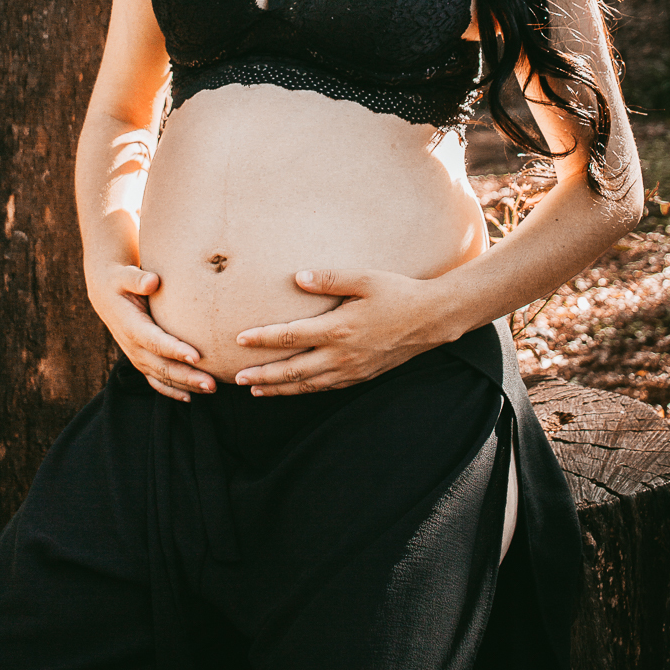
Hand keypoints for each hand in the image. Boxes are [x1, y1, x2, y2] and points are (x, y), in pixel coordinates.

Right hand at [86, 262, 215, 401]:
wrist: (105, 293)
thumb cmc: (120, 281)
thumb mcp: (124, 276)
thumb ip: (137, 278)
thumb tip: (152, 281)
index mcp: (131, 326)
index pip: (155, 341)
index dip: (175, 350)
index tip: (197, 356)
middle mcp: (133, 346)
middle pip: (162, 366)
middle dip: (187, 376)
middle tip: (212, 382)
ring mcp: (136, 356)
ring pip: (162, 377)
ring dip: (186, 386)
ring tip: (211, 388)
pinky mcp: (141, 360)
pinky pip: (156, 381)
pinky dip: (172, 391)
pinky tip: (190, 396)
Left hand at [233, 268, 446, 395]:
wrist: (432, 319)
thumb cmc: (397, 293)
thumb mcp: (364, 278)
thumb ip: (328, 278)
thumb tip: (297, 278)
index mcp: (338, 329)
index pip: (290, 337)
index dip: (263, 339)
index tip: (239, 339)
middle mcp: (342, 355)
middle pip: (293, 370)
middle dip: (263, 375)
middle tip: (237, 379)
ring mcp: (352, 370)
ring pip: (308, 385)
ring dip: (280, 389)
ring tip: (257, 390)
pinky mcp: (362, 376)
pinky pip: (326, 388)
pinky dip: (304, 391)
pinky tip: (294, 389)